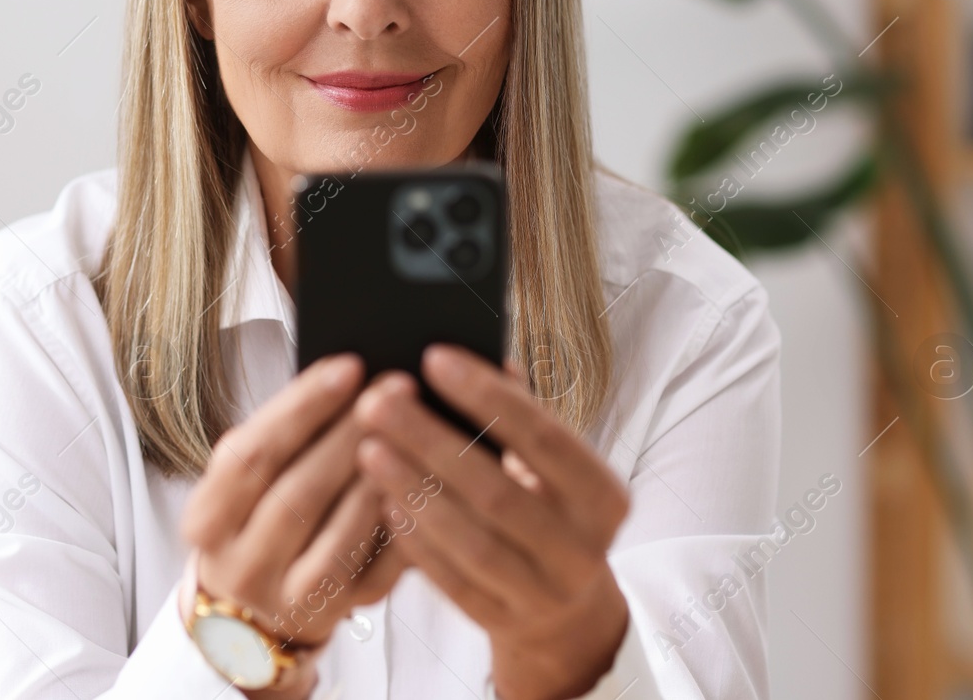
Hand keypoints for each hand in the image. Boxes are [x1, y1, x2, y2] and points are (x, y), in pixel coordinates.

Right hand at [180, 352, 410, 697]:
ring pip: (339, 537)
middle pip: (298, 493)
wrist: (251, 612)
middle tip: (396, 387)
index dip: (302, 407)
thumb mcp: (247, 482)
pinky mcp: (333, 618)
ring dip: (381, 479)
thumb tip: (349, 377)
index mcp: (207, 520)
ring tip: (415, 430)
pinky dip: (401, 528)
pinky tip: (426, 487)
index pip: (251, 454)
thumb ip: (283, 438)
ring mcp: (285, 600)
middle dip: (351, 434)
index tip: (349, 366)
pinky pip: (375, 572)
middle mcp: (239, 566)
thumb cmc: (258, 517)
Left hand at [353, 345, 630, 699]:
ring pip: (472, 541)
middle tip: (377, 401)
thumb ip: (520, 411)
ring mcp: (544, 594)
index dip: (487, 397)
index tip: (432, 358)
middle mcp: (584, 549)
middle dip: (431, 442)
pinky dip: (417, 541)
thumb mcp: (550, 464)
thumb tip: (478, 349)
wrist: (565, 608)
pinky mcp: (504, 622)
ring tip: (368, 447)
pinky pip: (453, 582)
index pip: (545, 437)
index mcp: (604, 496)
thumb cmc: (547, 506)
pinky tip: (384, 502)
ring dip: (414, 489)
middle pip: (498, 491)